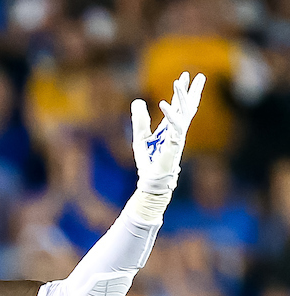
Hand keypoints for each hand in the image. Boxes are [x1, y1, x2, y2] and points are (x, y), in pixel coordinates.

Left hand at [131, 71, 204, 194]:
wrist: (151, 180)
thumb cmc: (148, 162)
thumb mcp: (140, 136)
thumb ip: (140, 120)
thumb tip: (137, 101)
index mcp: (170, 128)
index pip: (179, 106)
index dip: (181, 92)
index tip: (185, 77)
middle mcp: (177, 130)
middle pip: (188, 106)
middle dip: (193, 91)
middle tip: (199, 75)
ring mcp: (178, 136)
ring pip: (185, 112)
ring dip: (182, 96)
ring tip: (179, 81)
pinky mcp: (175, 143)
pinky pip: (175, 125)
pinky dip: (170, 114)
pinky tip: (163, 103)